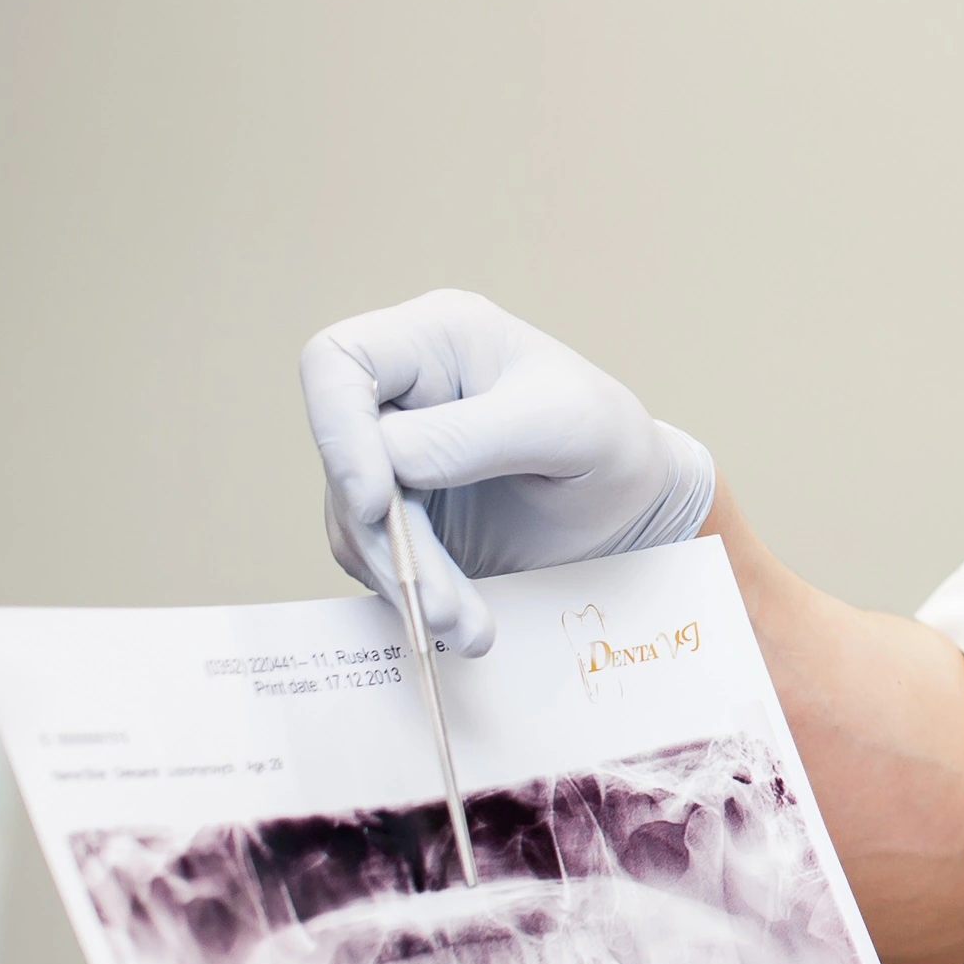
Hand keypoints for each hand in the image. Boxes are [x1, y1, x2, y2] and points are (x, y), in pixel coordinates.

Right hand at [299, 290, 715, 653]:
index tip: (374, 501)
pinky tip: (462, 617)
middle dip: (387, 538)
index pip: (335, 362)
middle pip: (341, 458)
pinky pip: (374, 554)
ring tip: (467, 626)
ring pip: (353, 519)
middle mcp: (401, 389)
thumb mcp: (570, 426)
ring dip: (404, 579)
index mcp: (436, 337)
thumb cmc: (610, 442)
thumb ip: (482, 434)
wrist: (628, 510)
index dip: (337, 431)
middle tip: (439, 603)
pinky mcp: (397, 510)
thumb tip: (391, 459)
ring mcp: (392, 452)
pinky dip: (412, 592)